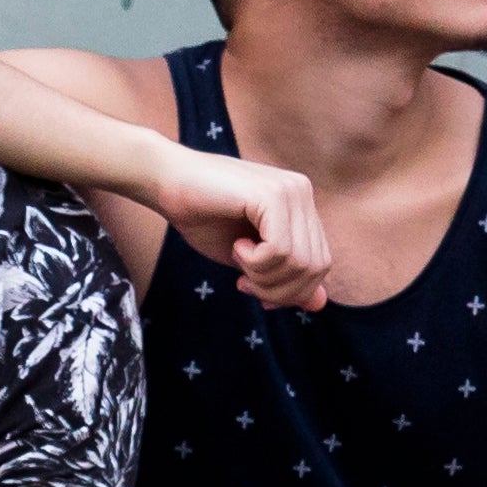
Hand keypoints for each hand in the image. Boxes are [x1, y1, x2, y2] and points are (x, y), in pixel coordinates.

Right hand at [145, 150, 330, 311]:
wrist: (166, 182)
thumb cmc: (203, 217)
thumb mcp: (250, 259)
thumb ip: (285, 277)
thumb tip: (320, 304)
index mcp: (301, 206)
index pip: (320, 265)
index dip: (289, 291)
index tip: (253, 288)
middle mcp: (303, 193)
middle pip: (315, 268)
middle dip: (278, 290)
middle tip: (244, 283)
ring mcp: (291, 191)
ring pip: (300, 263)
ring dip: (263, 276)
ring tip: (238, 258)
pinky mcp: (273, 194)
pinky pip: (280, 250)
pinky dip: (255, 262)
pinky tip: (237, 245)